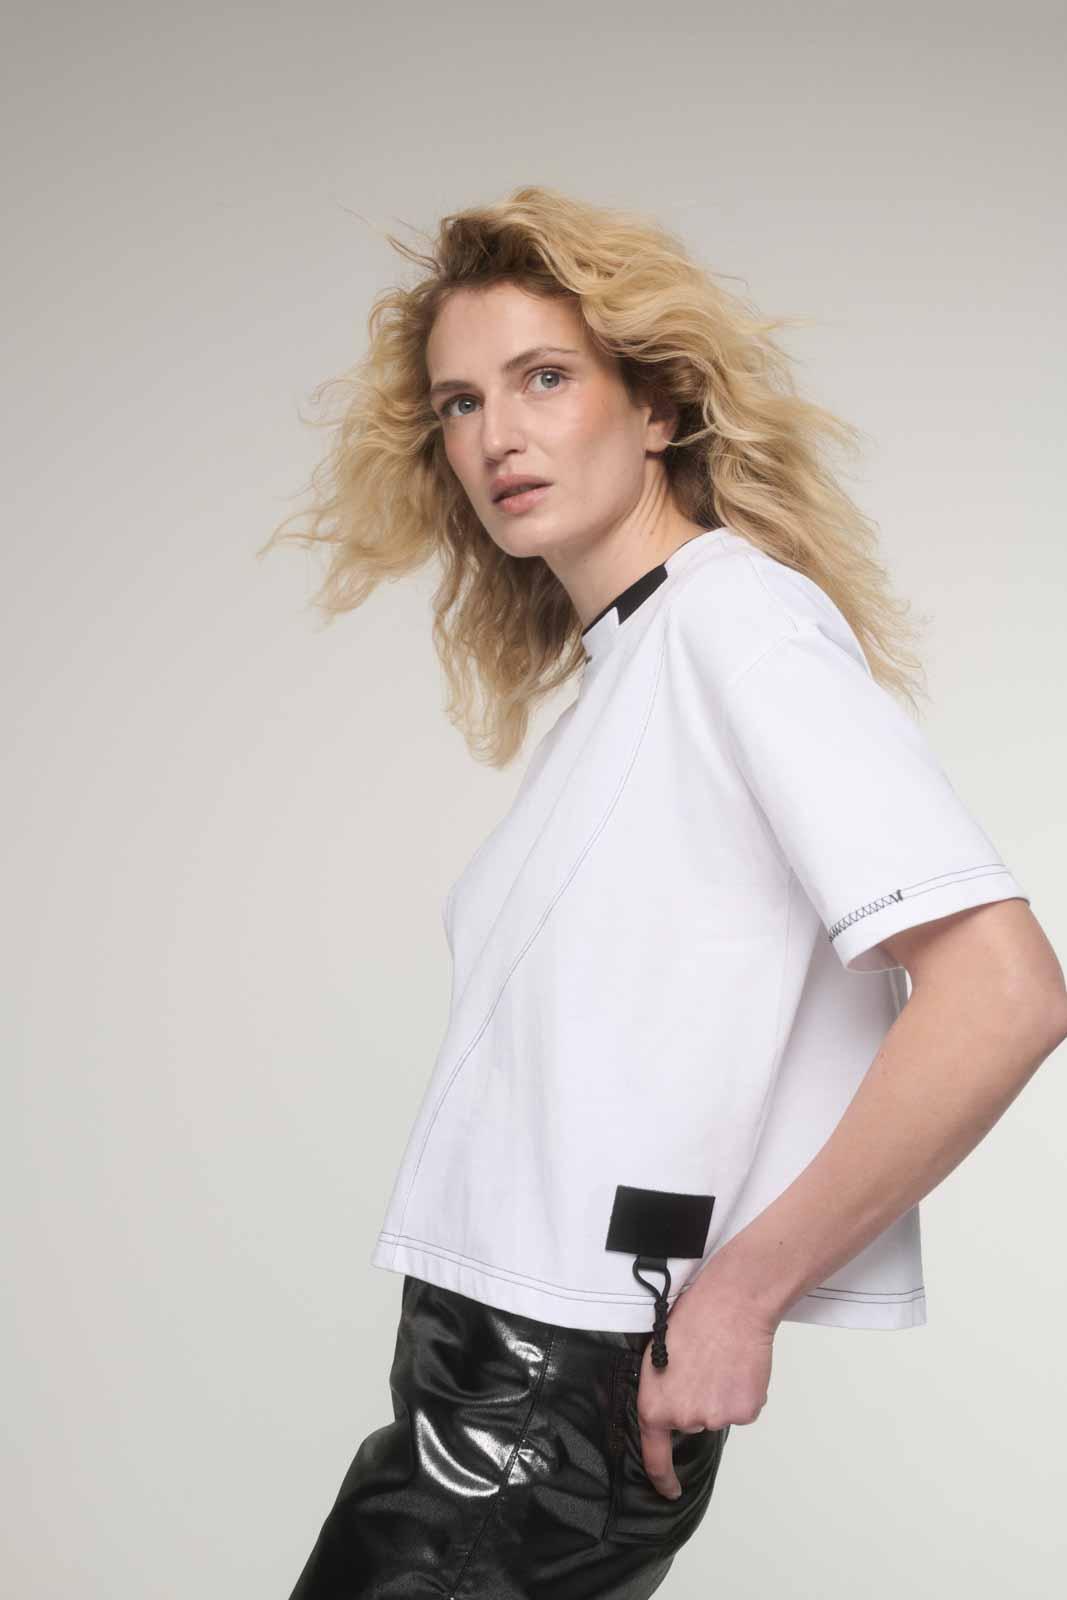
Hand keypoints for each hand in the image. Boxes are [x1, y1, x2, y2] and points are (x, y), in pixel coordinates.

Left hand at [635, 1268, 777, 1498]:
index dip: (662, 1478)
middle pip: (693, 1422)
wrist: (731, 1304)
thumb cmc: (693, 1319)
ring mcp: (715, 1417)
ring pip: (719, 1413)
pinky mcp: (744, 1411)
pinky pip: (742, 1408)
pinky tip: (738, 1366)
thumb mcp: (658, 1355)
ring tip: (719, 1359)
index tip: (669, 1490)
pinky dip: (742, 1392)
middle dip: (697, 1399)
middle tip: (702, 1365)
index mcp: (655, 1406)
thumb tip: (672, 1404)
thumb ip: (662, 1391)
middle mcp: (684, 1419)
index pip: (655, 1457)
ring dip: (721, 1394)